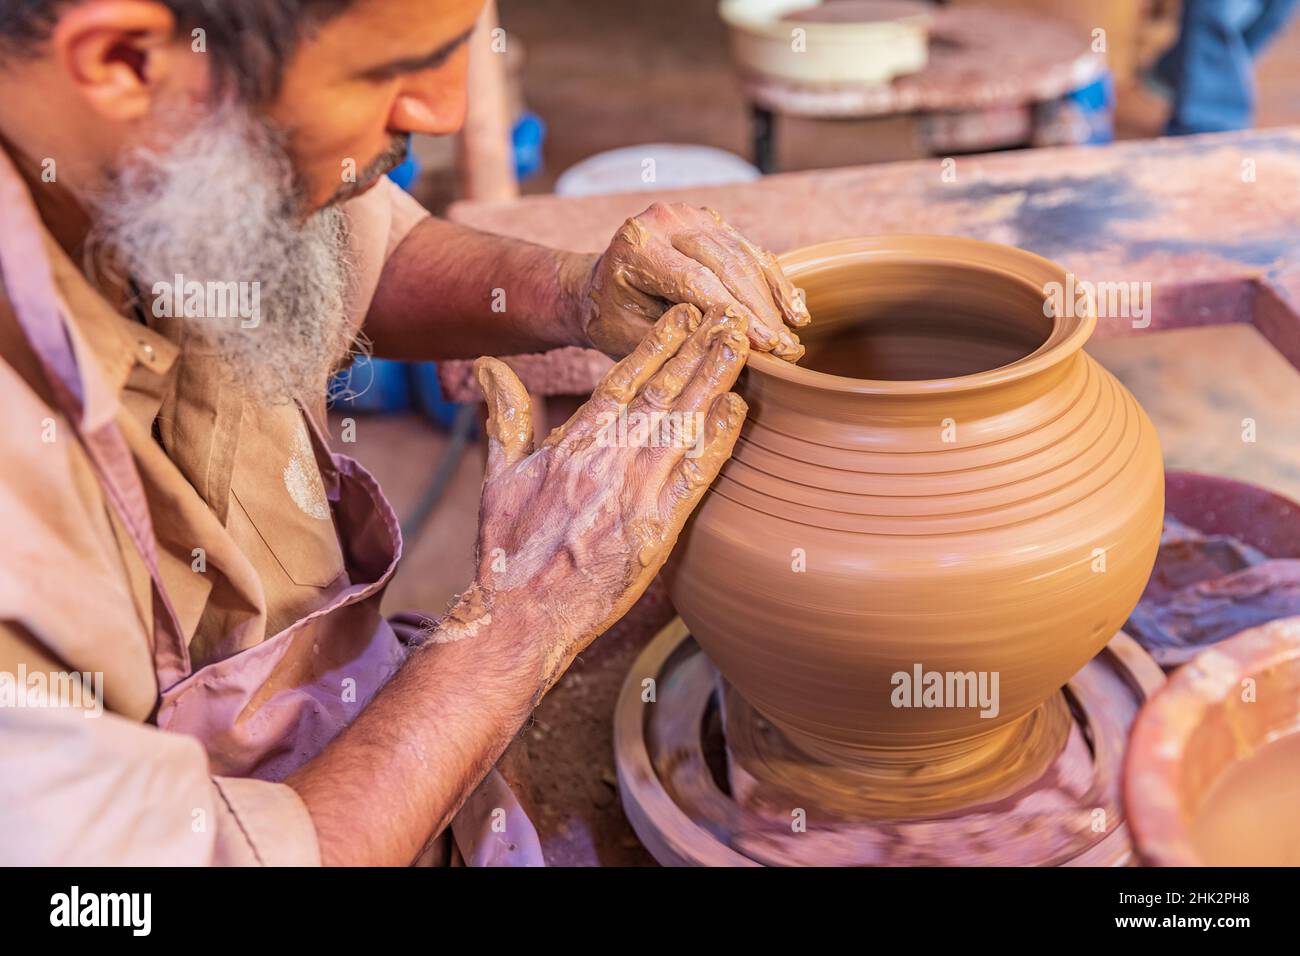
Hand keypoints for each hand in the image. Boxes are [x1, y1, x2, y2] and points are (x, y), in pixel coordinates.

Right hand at [455, 303, 749, 692]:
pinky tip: (739, 411)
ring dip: (715, 380)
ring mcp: (634, 494)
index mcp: (573, 443)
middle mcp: (607, 460)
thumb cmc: (508, 550)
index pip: (624, 380)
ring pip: (683, 424)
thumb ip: (504, 415)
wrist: (521, 616)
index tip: (685, 315)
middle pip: (663, 393)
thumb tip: (490, 367)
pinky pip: (694, 477)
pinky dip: (717, 441)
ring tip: (741, 343)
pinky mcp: (656, 531)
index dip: (659, 343)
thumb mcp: (499, 475)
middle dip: (698, 349)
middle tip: (729, 313)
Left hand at [577, 202, 809, 361]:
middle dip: (760, 309)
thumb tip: (732, 339)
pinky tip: (793, 310)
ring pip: (743, 256)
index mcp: (637, 245)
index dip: (735, 313)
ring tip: (792, 335)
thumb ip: (678, 335)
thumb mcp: (633, 337)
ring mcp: (690, 215)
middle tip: (786, 347)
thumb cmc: (611, 320)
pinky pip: (748, 251)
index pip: (696, 280)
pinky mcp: (710, 221)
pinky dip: (771, 281)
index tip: (766, 346)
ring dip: (771, 298)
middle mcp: (665, 220)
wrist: (598, 289)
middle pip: (726, 265)